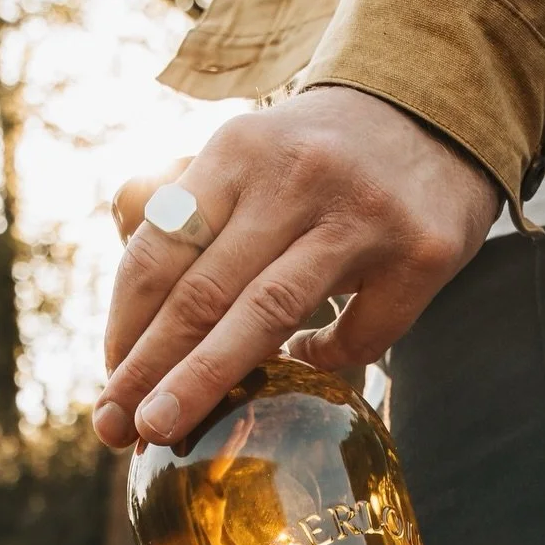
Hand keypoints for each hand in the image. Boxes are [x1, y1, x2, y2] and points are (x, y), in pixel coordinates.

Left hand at [93, 87, 501, 447]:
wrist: (437, 115)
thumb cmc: (319, 158)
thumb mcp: (248, 154)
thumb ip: (186, 212)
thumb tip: (132, 312)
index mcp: (239, 150)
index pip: (161, 249)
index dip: (126, 325)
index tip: (108, 385)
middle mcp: (296, 177)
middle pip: (203, 291)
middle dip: (149, 368)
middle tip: (112, 428)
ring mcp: (362, 216)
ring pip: (267, 315)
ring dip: (204, 380)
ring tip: (160, 429)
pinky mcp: (421, 253)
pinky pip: (360, 335)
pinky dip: (323, 362)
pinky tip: (303, 365)